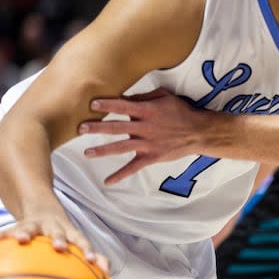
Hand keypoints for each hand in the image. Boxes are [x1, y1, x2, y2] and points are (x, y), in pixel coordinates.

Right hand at [0, 212, 108, 272]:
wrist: (41, 206)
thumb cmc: (62, 231)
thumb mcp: (76, 240)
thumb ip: (90, 254)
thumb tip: (108, 271)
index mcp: (68, 232)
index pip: (81, 240)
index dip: (87, 249)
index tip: (92, 259)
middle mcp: (53, 226)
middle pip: (58, 231)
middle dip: (59, 239)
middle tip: (60, 247)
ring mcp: (35, 224)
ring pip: (30, 227)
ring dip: (26, 233)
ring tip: (21, 239)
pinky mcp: (17, 225)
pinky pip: (5, 232)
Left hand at [79, 88, 211, 184]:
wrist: (198, 132)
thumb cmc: (182, 111)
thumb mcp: (166, 96)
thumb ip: (145, 97)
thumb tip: (127, 98)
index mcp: (147, 111)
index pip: (123, 106)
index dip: (107, 105)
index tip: (92, 104)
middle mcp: (144, 127)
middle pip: (116, 128)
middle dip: (97, 128)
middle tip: (80, 128)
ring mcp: (147, 144)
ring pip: (120, 147)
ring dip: (102, 150)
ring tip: (87, 153)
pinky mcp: (151, 157)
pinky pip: (133, 167)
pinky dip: (121, 175)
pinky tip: (108, 181)